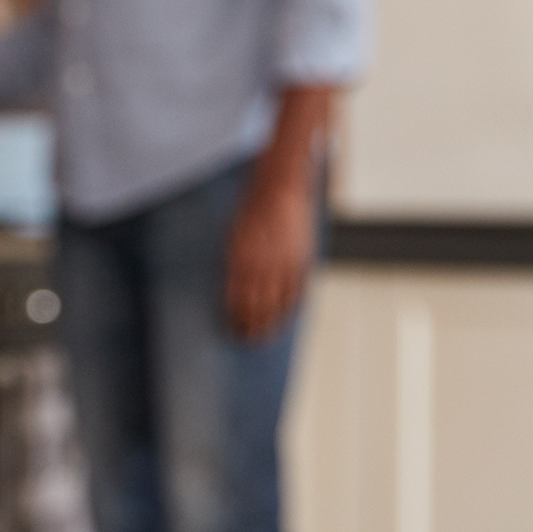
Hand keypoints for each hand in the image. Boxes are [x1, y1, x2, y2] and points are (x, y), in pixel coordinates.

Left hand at [225, 171, 315, 343]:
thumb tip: (232, 293)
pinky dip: (290, 309)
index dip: (234, 319)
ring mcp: (284, 264)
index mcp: (239, 258)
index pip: (236, 300)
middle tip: (246, 341)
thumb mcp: (232, 236)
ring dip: (270, 325)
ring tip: (263, 338)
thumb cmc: (250, 211)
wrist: (279, 189)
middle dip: (250, 328)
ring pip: (278, 305)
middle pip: (256, 307)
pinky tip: (283, 319)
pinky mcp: (302, 261)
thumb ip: (233, 265)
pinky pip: (297, 293)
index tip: (231, 331)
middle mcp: (262, 264)